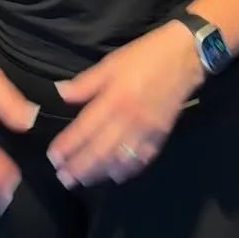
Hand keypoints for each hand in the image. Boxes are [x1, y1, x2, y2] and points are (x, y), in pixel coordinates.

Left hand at [46, 22, 204, 187]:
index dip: (68, 146)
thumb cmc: (145, 56)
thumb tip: (60, 94)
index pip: (85, 129)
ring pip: (119, 160)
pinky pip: (141, 160)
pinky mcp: (160, 136)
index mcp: (114, 99)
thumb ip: (86, 82)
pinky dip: (127, 171)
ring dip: (99, 174)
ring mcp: (146, 131)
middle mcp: (129, 120)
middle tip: (63, 178)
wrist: (185, 56)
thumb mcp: (111, 62)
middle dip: (79, 168)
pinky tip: (115, 176)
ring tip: (82, 182)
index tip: (53, 158)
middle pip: (99, 151)